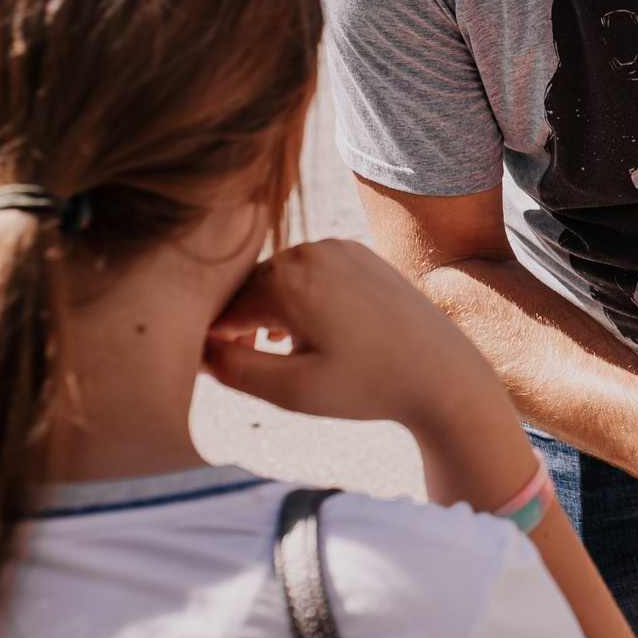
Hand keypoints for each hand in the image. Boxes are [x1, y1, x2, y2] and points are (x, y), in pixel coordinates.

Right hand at [204, 239, 493, 430]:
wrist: (441, 371)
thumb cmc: (368, 386)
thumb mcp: (292, 390)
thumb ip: (233, 369)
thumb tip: (196, 350)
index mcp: (287, 280)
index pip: (222, 308)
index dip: (212, 342)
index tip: (218, 370)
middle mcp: (310, 251)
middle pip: (248, 288)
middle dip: (240, 324)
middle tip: (247, 363)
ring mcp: (338, 247)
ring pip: (277, 278)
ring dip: (269, 311)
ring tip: (281, 351)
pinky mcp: (358, 253)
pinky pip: (308, 271)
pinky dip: (299, 297)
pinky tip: (308, 332)